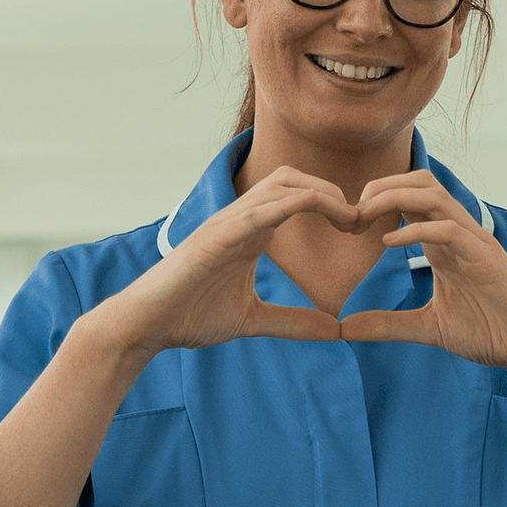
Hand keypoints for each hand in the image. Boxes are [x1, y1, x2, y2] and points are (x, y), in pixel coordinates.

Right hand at [98, 165, 355, 352]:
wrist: (145, 324)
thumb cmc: (188, 316)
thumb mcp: (252, 320)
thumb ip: (291, 322)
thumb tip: (333, 330)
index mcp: (249, 231)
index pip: (296, 195)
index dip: (333, 204)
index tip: (359, 230)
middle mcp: (240, 218)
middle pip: (294, 176)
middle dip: (333, 191)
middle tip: (361, 221)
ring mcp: (228, 222)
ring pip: (284, 182)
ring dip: (325, 193)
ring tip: (351, 219)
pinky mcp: (218, 235)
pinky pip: (265, 207)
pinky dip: (301, 203)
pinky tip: (327, 216)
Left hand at [336, 171, 506, 377]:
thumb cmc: (490, 332)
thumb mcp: (428, 328)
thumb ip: (388, 324)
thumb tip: (345, 329)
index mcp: (445, 243)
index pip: (411, 196)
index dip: (377, 199)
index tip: (350, 222)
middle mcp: (459, 234)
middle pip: (420, 182)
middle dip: (381, 187)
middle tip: (352, 214)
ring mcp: (475, 242)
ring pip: (434, 195)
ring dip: (394, 197)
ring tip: (365, 216)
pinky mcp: (487, 259)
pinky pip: (449, 229)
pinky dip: (416, 230)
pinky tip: (389, 243)